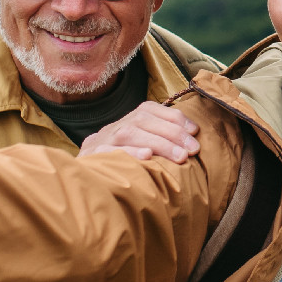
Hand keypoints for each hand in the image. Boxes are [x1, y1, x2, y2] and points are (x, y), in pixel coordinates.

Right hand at [79, 101, 200, 162]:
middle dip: (172, 133)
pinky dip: (129, 152)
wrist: (86, 171)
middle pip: (143, 120)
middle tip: (193, 149)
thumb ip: (163, 138)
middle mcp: (115, 126)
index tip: (195, 131)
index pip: (151, 110)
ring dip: (158, 143)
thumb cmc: (125, 159)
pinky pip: (109, 152)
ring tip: (180, 156)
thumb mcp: (142, 144)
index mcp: (128, 120)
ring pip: (129, 133)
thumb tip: (193, 137)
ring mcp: (102, 140)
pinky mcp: (92, 157)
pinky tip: (147, 157)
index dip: (174, 118)